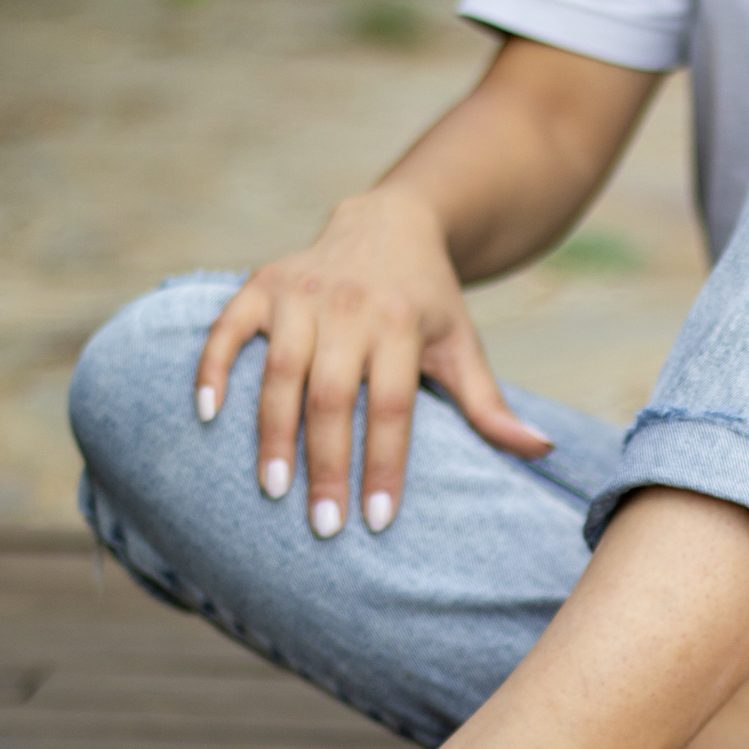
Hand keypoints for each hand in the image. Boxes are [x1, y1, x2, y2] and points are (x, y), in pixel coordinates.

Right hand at [193, 187, 550, 537]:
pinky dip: (212, 369)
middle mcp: (349, 307)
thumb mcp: (464, 348)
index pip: (392, 408)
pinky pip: (227, 329)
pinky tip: (207, 417)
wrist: (389, 221)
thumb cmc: (428, 303)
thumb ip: (490, 405)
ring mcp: (300, 293)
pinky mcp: (260, 283)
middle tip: (323, 527)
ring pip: (279, 370)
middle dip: (327, 466)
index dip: (385, 465)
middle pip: (333, 398)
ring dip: (271, 433)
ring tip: (271, 489)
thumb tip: (541, 450)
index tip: (379, 520)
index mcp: (400, 326)